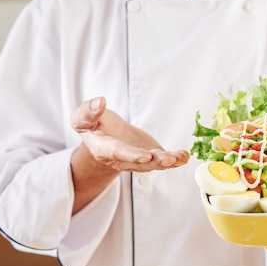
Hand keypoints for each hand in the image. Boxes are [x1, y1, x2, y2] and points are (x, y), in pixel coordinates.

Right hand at [70, 96, 189, 172]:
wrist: (103, 134)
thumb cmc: (92, 125)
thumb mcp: (82, 117)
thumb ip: (88, 112)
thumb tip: (99, 102)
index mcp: (104, 148)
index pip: (117, 152)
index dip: (131, 155)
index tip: (145, 155)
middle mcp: (122, 158)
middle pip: (138, 162)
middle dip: (154, 162)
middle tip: (168, 159)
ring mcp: (137, 159)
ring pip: (152, 163)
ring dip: (168, 162)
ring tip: (180, 158)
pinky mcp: (150, 156)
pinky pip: (162, 160)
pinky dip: (174, 159)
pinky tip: (184, 156)